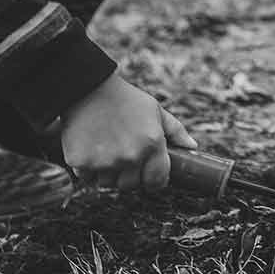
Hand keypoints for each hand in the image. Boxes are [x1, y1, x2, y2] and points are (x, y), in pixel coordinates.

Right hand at [59, 74, 197, 191]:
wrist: (87, 88)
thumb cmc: (125, 99)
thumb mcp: (155, 110)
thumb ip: (176, 131)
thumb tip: (193, 147)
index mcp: (152, 143)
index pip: (157, 181)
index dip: (154, 179)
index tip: (148, 173)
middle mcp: (130, 156)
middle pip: (131, 185)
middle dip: (129, 175)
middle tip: (123, 156)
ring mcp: (105, 161)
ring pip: (109, 183)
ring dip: (109, 173)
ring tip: (106, 149)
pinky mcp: (81, 163)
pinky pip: (88, 178)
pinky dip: (88, 168)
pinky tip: (90, 148)